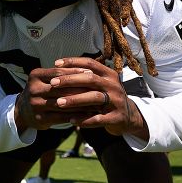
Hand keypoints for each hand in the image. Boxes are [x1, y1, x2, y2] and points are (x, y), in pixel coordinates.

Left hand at [15, 57, 145, 138]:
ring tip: (58, 103)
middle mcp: (114, 86)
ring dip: (75, 100)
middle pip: (91, 79)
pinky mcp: (116, 118)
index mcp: (109, 75)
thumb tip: (58, 68)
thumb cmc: (107, 97)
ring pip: (94, 98)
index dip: (73, 62)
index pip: (90, 63)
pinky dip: (84, 120)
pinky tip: (71, 120)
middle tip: (53, 83)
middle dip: (70, 80)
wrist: (129, 116)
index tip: (56, 63)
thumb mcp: (100, 84)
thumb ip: (85, 77)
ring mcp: (116, 101)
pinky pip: (98, 119)